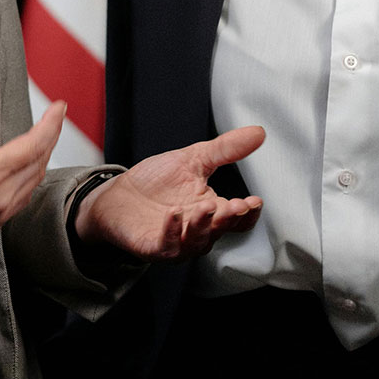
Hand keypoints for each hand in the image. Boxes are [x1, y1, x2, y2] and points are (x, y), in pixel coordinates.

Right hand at [0, 67, 64, 272]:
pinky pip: (21, 200)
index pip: (35, 144)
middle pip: (40, 163)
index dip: (51, 123)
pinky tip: (22, 172)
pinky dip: (29, 181)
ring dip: (41, 160)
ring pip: (33, 183)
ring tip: (41, 140)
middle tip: (53, 118)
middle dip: (50, 137)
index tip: (59, 107)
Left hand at [75, 125, 265, 260]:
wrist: (118, 194)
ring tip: (206, 206)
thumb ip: (226, 149)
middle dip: (229, 219)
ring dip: (203, 225)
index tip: (254, 200)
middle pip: (220, 231)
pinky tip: (173, 214)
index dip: (248, 213)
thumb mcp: (194, 158)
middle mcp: (198, 230)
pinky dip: (172, 232)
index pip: (238, 219)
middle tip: (237, 205)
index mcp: (212, 211)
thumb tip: (259, 132)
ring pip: (197, 242)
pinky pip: (166, 246)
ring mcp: (176, 241)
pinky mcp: (152, 246)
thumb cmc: (158, 180)